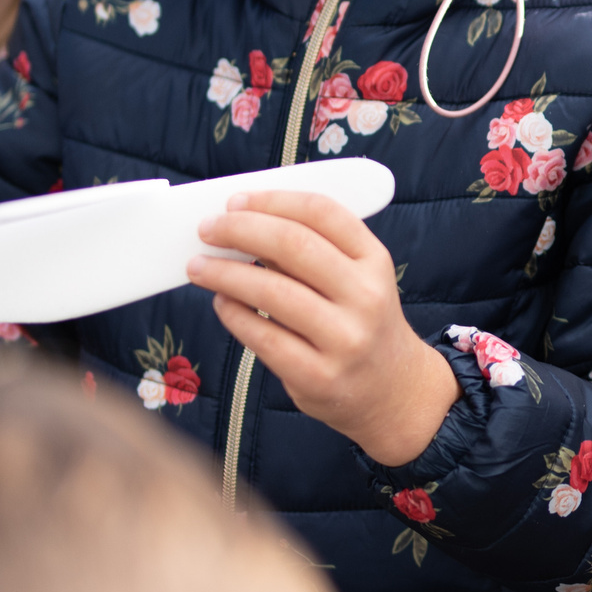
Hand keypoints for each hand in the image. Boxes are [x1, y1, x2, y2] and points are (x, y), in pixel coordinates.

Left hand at [188, 191, 455, 464]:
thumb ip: (312, 252)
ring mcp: (345, 340)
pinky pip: (263, 337)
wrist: (394, 390)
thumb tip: (242, 225)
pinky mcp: (319, 376)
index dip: (273, 200)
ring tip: (198, 266)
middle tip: (207, 229)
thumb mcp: (357, 280)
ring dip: (224, 273)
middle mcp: (366, 297)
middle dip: (240, 230)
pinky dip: (233, 314)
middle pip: (294, 245)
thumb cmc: (360, 323)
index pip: (323, 213)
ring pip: (272, 292)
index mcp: (375, 261)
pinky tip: (221, 302)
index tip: (236, 200)